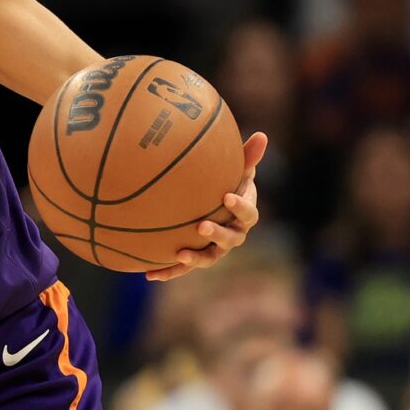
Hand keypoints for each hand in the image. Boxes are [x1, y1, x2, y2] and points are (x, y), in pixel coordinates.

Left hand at [147, 131, 267, 281]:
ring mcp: (215, 249)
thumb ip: (247, 157)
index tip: (226, 196)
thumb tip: (261, 135)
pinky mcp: (195, 257)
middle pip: (230, 239)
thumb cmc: (227, 184)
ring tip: (180, 254)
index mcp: (244, 216)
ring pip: (209, 257)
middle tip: (202, 226)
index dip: (240, 206)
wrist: (213, 206)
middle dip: (217, 233)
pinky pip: (182, 268)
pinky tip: (148, 274)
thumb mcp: (236, 171)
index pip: (248, 214)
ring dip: (195, 258)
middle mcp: (233, 236)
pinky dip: (167, 271)